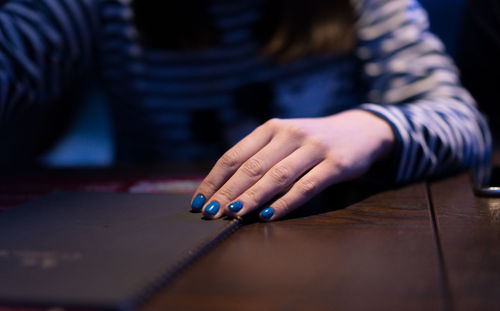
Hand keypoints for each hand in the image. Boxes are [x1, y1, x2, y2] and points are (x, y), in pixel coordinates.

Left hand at [190, 109, 394, 220]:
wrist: (359, 130)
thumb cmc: (311, 141)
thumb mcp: (284, 140)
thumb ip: (259, 157)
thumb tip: (224, 189)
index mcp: (270, 128)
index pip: (234, 156)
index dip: (214, 180)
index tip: (199, 201)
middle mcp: (289, 134)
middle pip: (251, 167)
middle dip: (227, 193)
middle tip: (210, 214)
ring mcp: (313, 148)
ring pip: (276, 176)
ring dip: (252, 198)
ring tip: (233, 215)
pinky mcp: (335, 164)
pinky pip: (306, 187)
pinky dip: (286, 203)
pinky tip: (269, 216)